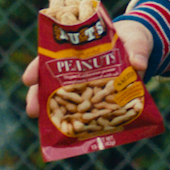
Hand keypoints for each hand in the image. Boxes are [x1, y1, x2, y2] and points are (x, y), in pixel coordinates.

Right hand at [24, 18, 152, 118]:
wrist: (141, 49)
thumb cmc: (132, 40)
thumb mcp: (136, 41)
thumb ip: (138, 51)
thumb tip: (139, 65)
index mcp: (81, 48)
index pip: (52, 56)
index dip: (38, 67)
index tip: (28, 79)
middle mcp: (78, 67)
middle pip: (51, 80)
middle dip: (39, 95)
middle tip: (32, 110)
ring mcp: (86, 83)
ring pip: (62, 96)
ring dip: (51, 110)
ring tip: (41, 122)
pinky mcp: (97, 97)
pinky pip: (82, 109)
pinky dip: (74, 119)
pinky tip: (68, 129)